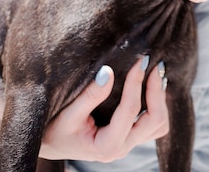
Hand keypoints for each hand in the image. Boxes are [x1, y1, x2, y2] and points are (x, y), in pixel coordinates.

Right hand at [0, 59, 168, 163]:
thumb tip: (108, 72)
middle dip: (156, 91)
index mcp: (107, 145)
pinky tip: (150, 85)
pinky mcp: (129, 137)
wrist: (49, 143)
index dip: (136, 83)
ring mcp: (127, 144)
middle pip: (154, 121)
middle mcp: (122, 147)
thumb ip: (90, 95)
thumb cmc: (54, 129)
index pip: (130, 111)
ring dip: (159, 99)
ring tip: (154, 73)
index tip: (139, 60)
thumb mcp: (68, 113)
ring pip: (159, 125)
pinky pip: (152, 124)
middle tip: (152, 64)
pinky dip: (156, 104)